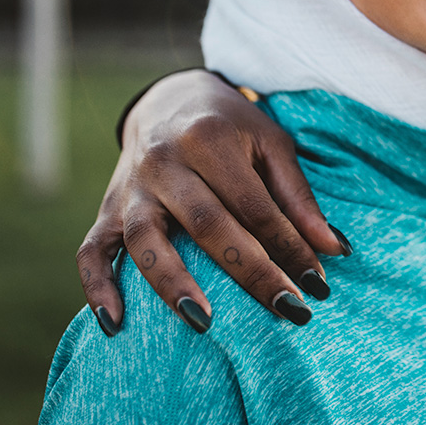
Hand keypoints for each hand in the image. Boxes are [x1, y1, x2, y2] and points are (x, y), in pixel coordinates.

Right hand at [77, 69, 348, 334]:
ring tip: (204, 323)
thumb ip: (299, 197)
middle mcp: (163, 162)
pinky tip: (118, 325)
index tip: (317, 285)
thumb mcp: (271, 145)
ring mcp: (130, 188)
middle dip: (250, 271)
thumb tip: (334, 249)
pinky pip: (91, 251)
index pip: (254, 205)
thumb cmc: (231, 128)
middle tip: (287, 310)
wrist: (169, 98)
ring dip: (172, 284)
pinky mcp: (105, 210)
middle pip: (206, 224)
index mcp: (208, 138)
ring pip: (144, 240)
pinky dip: (99, 288)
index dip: (288, 247)